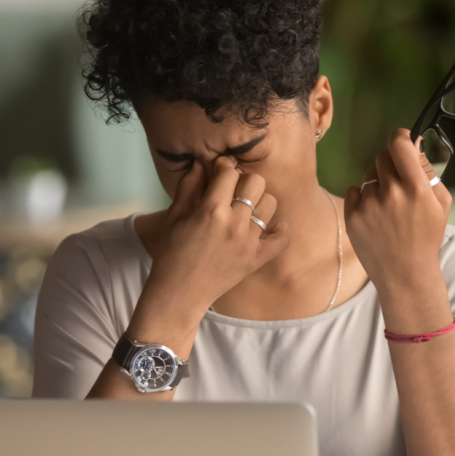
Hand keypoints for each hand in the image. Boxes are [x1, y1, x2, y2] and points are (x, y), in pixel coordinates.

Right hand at [132, 157, 289, 342]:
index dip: (223, 166)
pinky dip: (279, 229)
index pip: (228, 172)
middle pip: (255, 182)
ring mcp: (249, 242)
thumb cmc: (172, 252)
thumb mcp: (174, 216)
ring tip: (245, 209)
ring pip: (270, 203)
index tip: (219, 172)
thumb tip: (202, 162)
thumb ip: (188, 186)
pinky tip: (267, 226)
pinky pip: (282, 238)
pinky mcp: (257, 259)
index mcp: (210, 211)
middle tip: (233, 191)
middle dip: (244, 180)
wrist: (179, 293)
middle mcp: (233, 224)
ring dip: (258, 202)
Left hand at [344, 128, 451, 303]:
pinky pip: (354, 191)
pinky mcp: (352, 216)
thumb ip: (428, 172)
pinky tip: (375, 215)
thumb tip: (413, 146)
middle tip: (398, 182)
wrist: (405, 274)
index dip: (400, 138)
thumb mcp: (441, 204)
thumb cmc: (427, 237)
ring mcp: (368, 205)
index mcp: (416, 188)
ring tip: (388, 207)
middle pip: (382, 156)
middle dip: (391, 164)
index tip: (402, 142)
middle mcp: (390, 193)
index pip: (399, 144)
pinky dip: (363, 198)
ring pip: (369, 176)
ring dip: (378, 184)